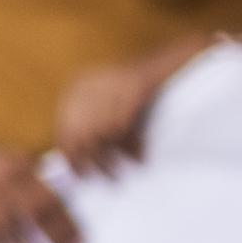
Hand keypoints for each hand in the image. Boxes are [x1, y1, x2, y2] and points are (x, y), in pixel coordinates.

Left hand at [49, 46, 190, 175]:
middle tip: (105, 181)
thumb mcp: (115, 105)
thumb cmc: (146, 92)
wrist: (177, 61)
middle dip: (89, 161)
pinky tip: (139, 158)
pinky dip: (130, 147)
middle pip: (79, 132)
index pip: (64, 127)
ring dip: (110, 158)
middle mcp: (92, 83)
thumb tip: (75, 161)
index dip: (70, 155)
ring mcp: (113, 83)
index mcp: (80, 86)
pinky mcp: (136, 86)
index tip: (80, 177)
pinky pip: (124, 125)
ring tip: (120, 175)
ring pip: (101, 132)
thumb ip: (96, 128)